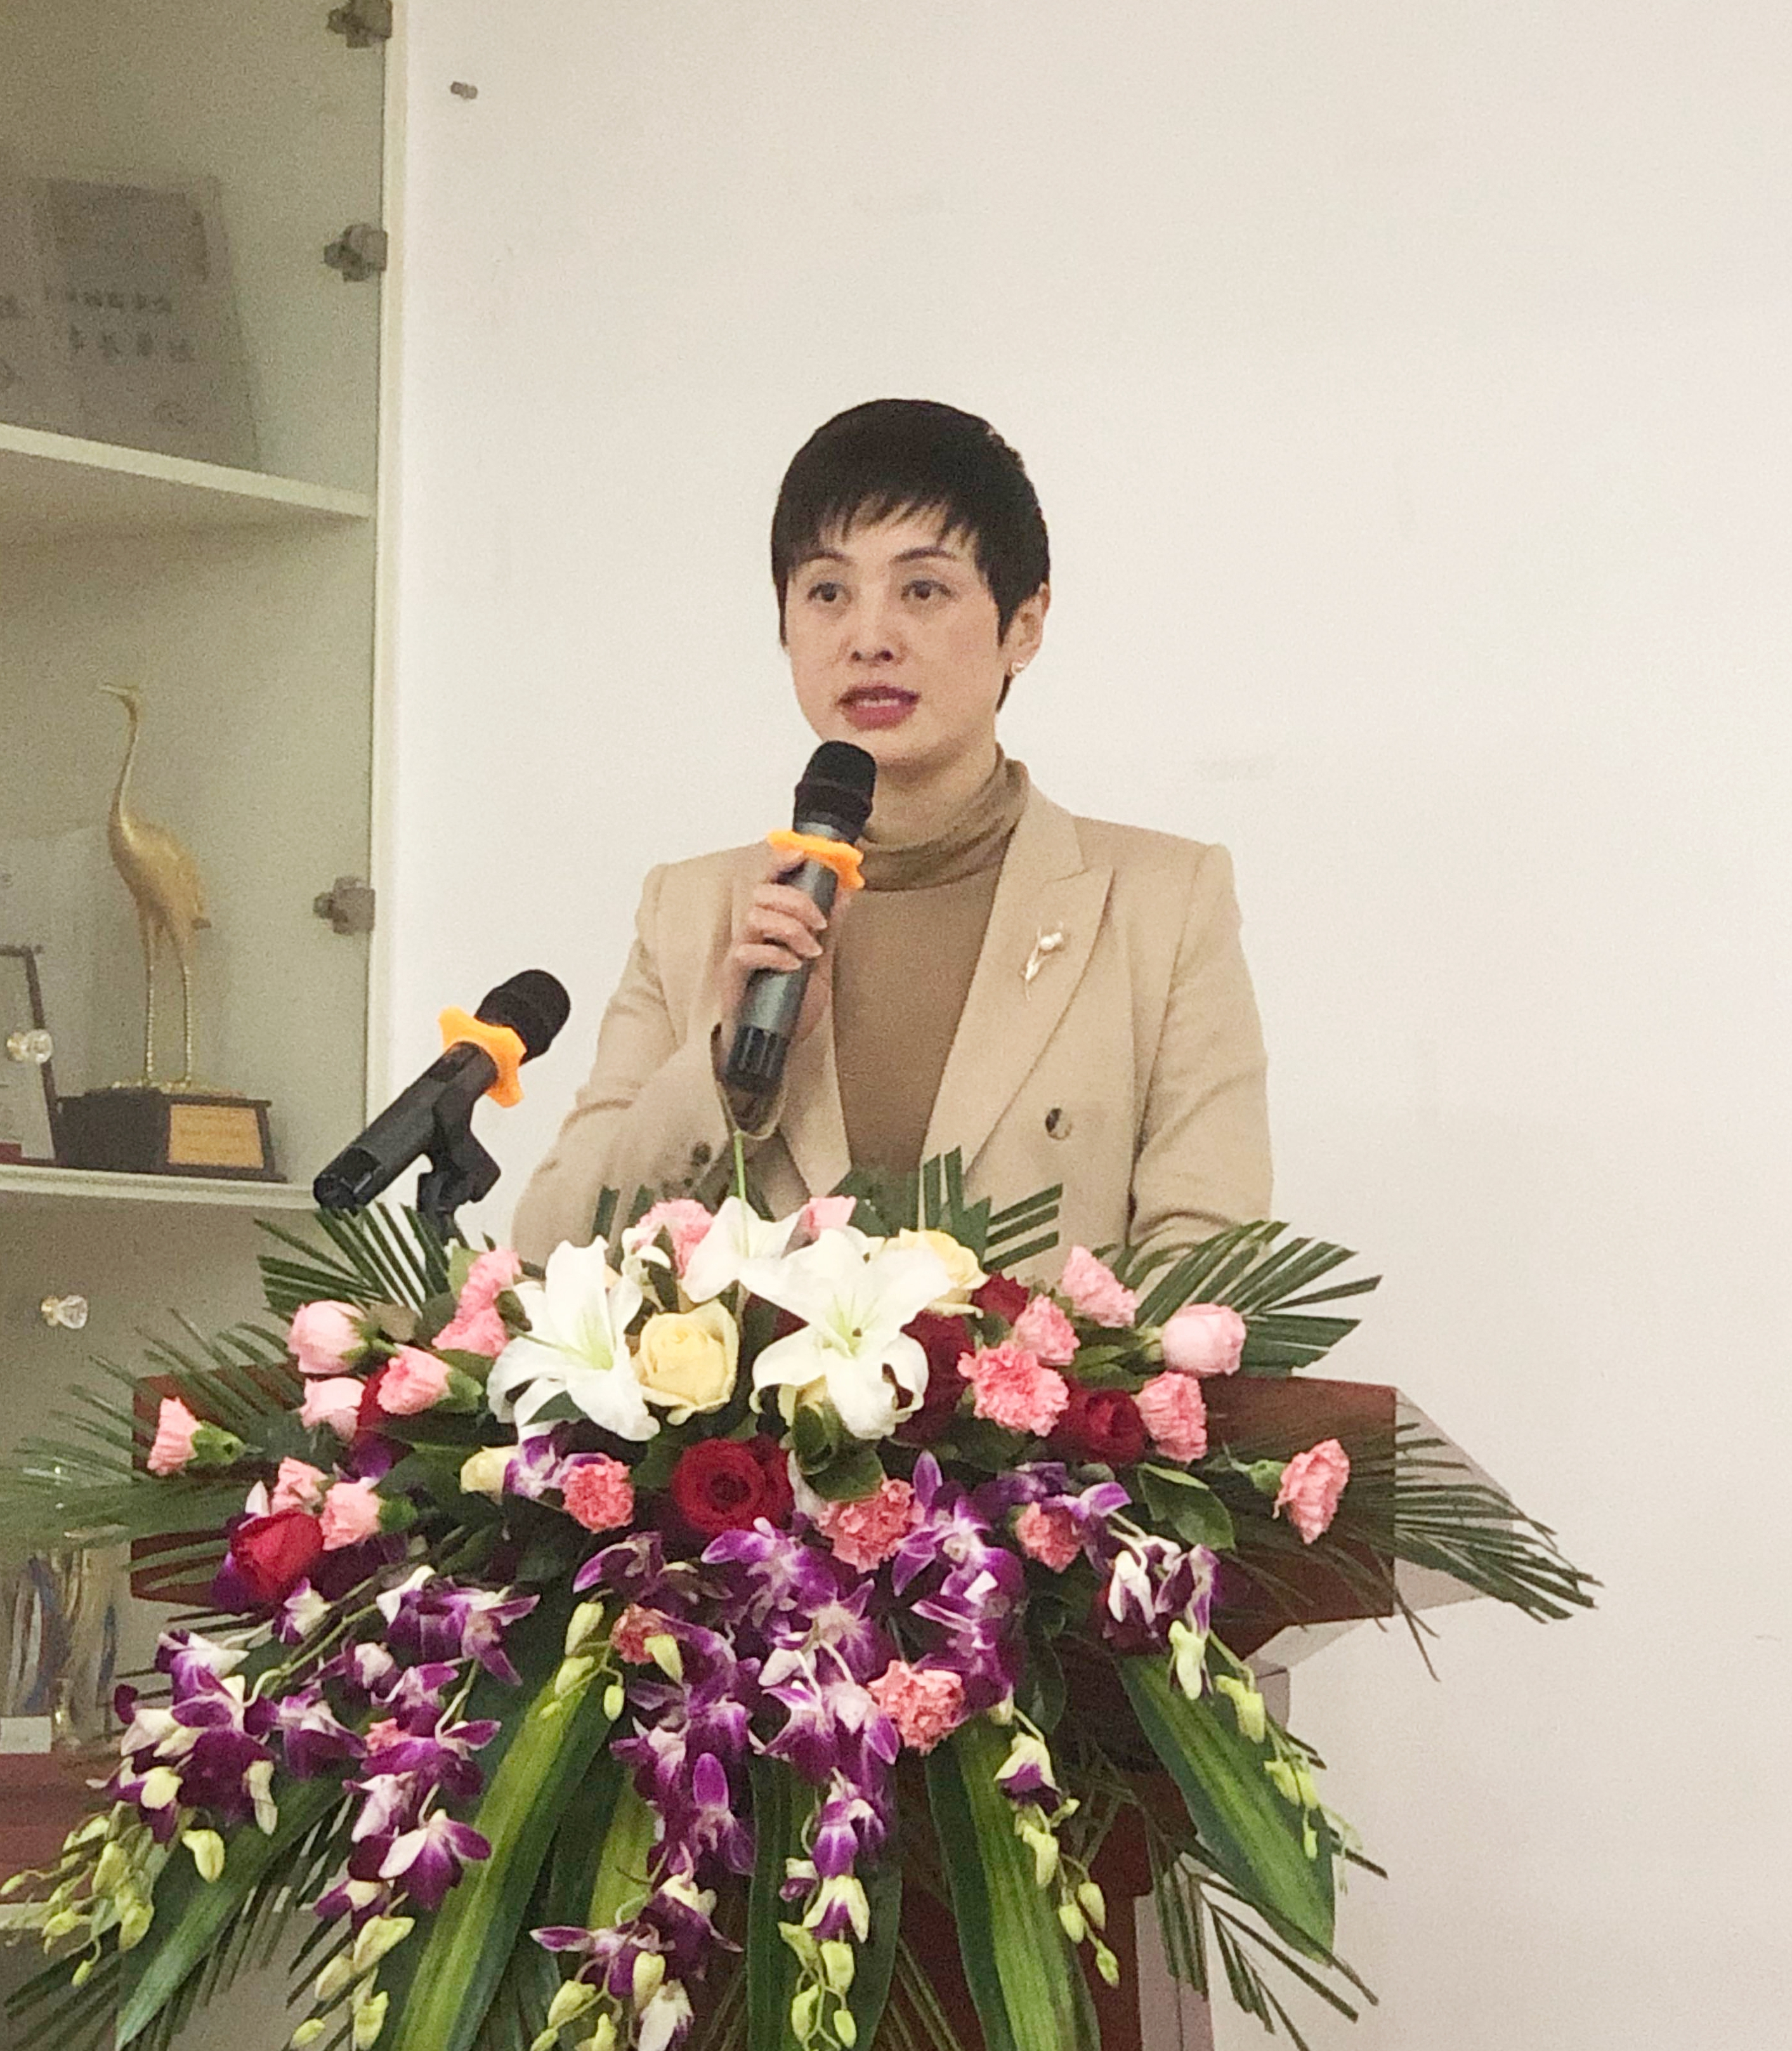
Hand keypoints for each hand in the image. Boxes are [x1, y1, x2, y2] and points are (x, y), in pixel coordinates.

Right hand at [719, 846, 846, 1053]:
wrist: (774, 1047)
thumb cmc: (789, 1005)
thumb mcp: (819, 964)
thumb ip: (829, 929)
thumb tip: (846, 894)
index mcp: (769, 924)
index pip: (768, 881)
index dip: (780, 862)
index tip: (802, 854)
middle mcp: (751, 934)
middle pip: (762, 894)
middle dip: (796, 901)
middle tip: (819, 924)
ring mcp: (740, 954)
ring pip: (755, 917)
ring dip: (789, 927)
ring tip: (810, 950)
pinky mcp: (732, 978)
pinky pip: (747, 953)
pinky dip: (774, 954)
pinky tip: (793, 966)